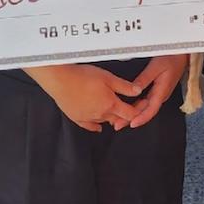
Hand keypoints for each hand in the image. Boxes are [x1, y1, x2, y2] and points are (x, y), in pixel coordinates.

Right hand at [27, 64, 143, 132]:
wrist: (60, 80)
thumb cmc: (83, 76)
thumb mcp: (108, 78)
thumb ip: (124, 86)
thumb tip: (138, 91)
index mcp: (110, 105)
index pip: (130, 113)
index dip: (139, 110)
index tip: (143, 105)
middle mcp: (100, 115)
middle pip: (118, 119)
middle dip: (126, 114)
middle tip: (129, 106)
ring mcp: (88, 118)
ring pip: (104, 121)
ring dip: (111, 117)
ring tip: (114, 110)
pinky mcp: (77, 118)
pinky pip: (89, 126)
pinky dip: (95, 126)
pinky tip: (98, 126)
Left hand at [127, 54, 187, 128]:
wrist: (181, 55)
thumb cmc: (171, 59)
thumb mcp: (155, 67)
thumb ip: (144, 79)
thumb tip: (134, 90)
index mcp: (162, 91)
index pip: (151, 110)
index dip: (141, 118)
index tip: (131, 124)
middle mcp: (161, 95)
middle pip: (146, 111)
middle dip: (132, 119)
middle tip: (118, 124)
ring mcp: (159, 93)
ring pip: (145, 107)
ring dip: (134, 114)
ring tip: (120, 119)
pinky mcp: (157, 90)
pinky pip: (146, 102)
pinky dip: (137, 107)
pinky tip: (129, 108)